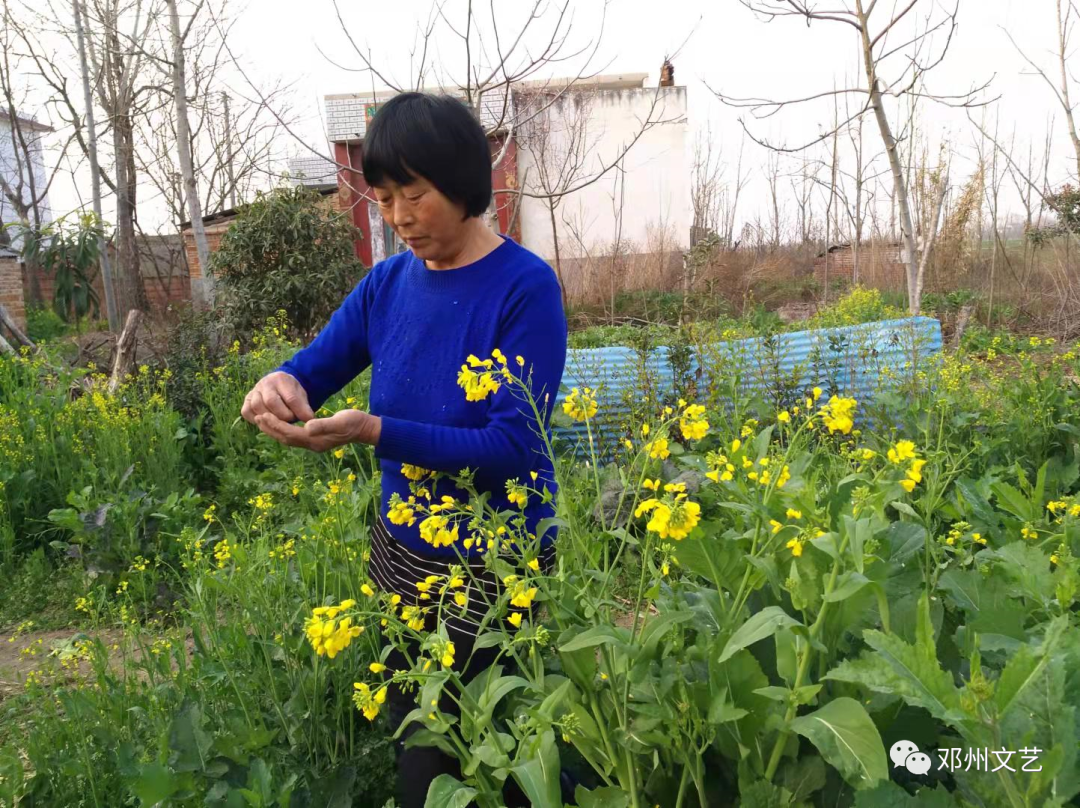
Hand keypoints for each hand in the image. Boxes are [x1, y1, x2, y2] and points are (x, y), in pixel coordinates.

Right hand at [241, 371, 315, 424]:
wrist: (277, 385)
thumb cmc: (291, 392)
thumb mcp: (301, 395)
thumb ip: (304, 406)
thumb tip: (309, 419)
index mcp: (281, 379)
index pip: (290, 397)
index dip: (299, 411)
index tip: (306, 420)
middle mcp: (265, 383)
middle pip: (271, 401)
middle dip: (283, 415)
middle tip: (291, 421)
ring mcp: (253, 391)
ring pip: (257, 406)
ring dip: (269, 418)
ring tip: (279, 422)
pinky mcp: (246, 400)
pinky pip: (246, 411)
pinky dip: (255, 419)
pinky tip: (266, 422)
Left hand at [251, 408, 381, 452]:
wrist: (365, 429)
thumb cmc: (354, 422)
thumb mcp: (340, 421)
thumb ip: (323, 425)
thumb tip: (307, 426)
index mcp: (316, 440)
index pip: (290, 434)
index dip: (275, 425)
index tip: (263, 415)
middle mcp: (312, 444)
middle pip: (286, 438)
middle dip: (271, 429)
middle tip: (257, 418)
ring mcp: (314, 443)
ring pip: (289, 438)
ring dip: (275, 430)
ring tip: (263, 420)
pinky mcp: (316, 439)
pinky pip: (295, 436)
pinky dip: (284, 430)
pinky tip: (280, 423)